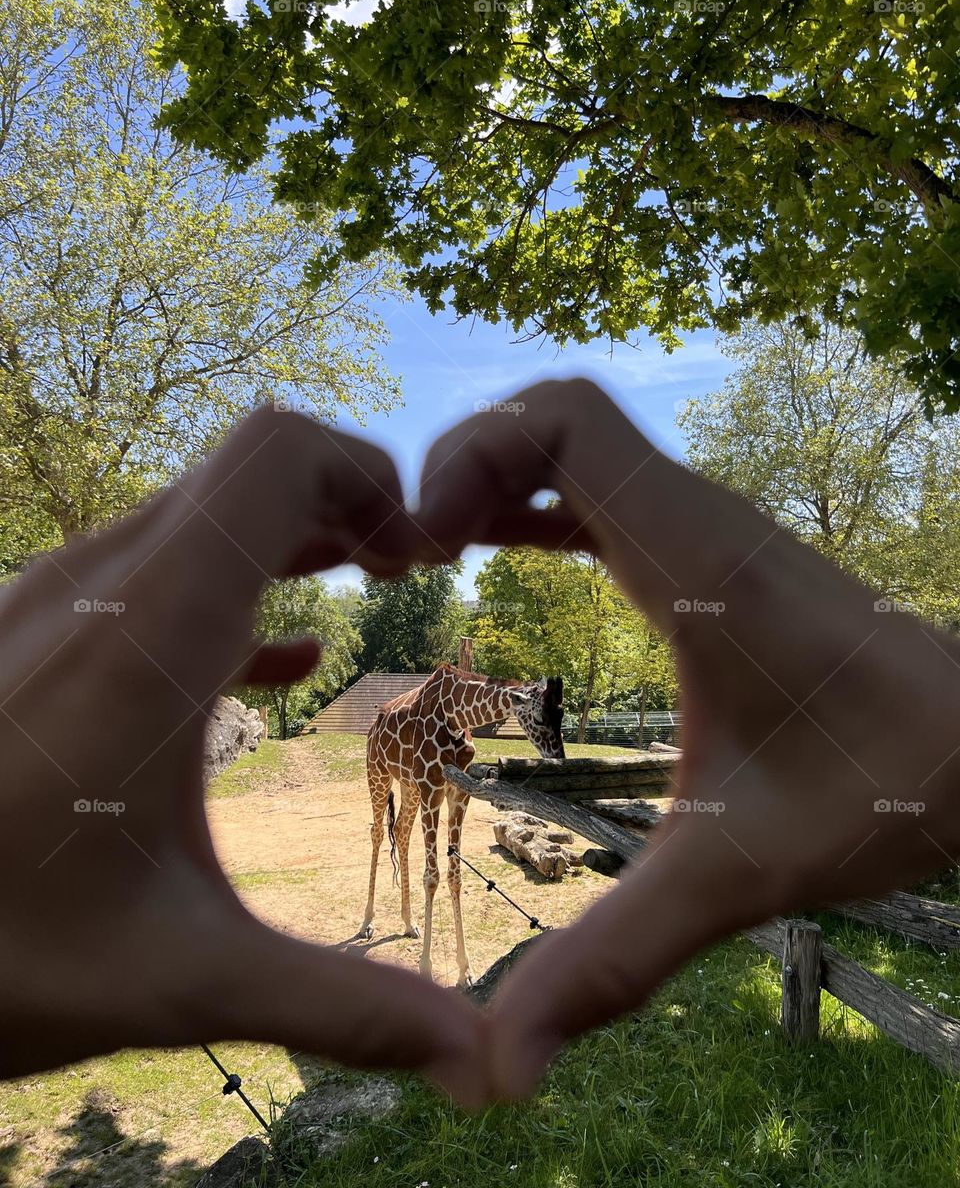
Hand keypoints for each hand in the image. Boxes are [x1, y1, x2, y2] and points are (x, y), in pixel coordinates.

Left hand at [0, 407, 485, 1103]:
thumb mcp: (177, 981)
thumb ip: (340, 1007)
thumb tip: (478, 1057)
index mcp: (149, 638)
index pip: (275, 456)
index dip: (367, 475)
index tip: (421, 557)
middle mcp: (96, 591)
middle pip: (244, 470)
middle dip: (346, 501)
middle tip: (411, 570)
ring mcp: (53, 605)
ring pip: (196, 512)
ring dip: (291, 538)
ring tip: (363, 590)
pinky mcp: (33, 637)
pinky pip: (153, 572)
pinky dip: (236, 587)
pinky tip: (288, 662)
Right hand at [416, 378, 959, 1100]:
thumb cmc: (877, 789)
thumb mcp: (731, 877)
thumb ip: (611, 961)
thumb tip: (499, 1071)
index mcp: (693, 561)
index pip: (565, 421)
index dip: (471, 454)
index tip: (428, 550)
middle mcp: (697, 518)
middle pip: (553, 414)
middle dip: (463, 465)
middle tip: (412, 560)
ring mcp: (707, 526)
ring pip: (578, 443)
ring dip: (495, 479)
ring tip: (437, 558)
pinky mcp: (712, 550)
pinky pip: (603, 489)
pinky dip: (537, 503)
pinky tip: (499, 559)